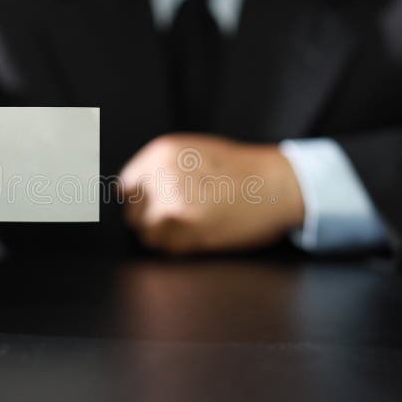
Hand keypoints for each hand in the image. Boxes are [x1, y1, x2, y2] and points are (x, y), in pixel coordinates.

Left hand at [120, 134, 303, 254]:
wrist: (275, 184)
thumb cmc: (240, 169)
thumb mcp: (193, 152)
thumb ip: (161, 168)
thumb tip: (135, 191)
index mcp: (161, 154)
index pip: (126, 186)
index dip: (138, 200)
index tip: (147, 207)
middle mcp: (162, 177)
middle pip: (133, 212)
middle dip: (148, 219)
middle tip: (169, 220)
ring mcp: (174, 205)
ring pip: (146, 234)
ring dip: (161, 236)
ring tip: (183, 230)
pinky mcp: (189, 231)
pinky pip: (166, 248)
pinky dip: (176, 248)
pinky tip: (194, 237)